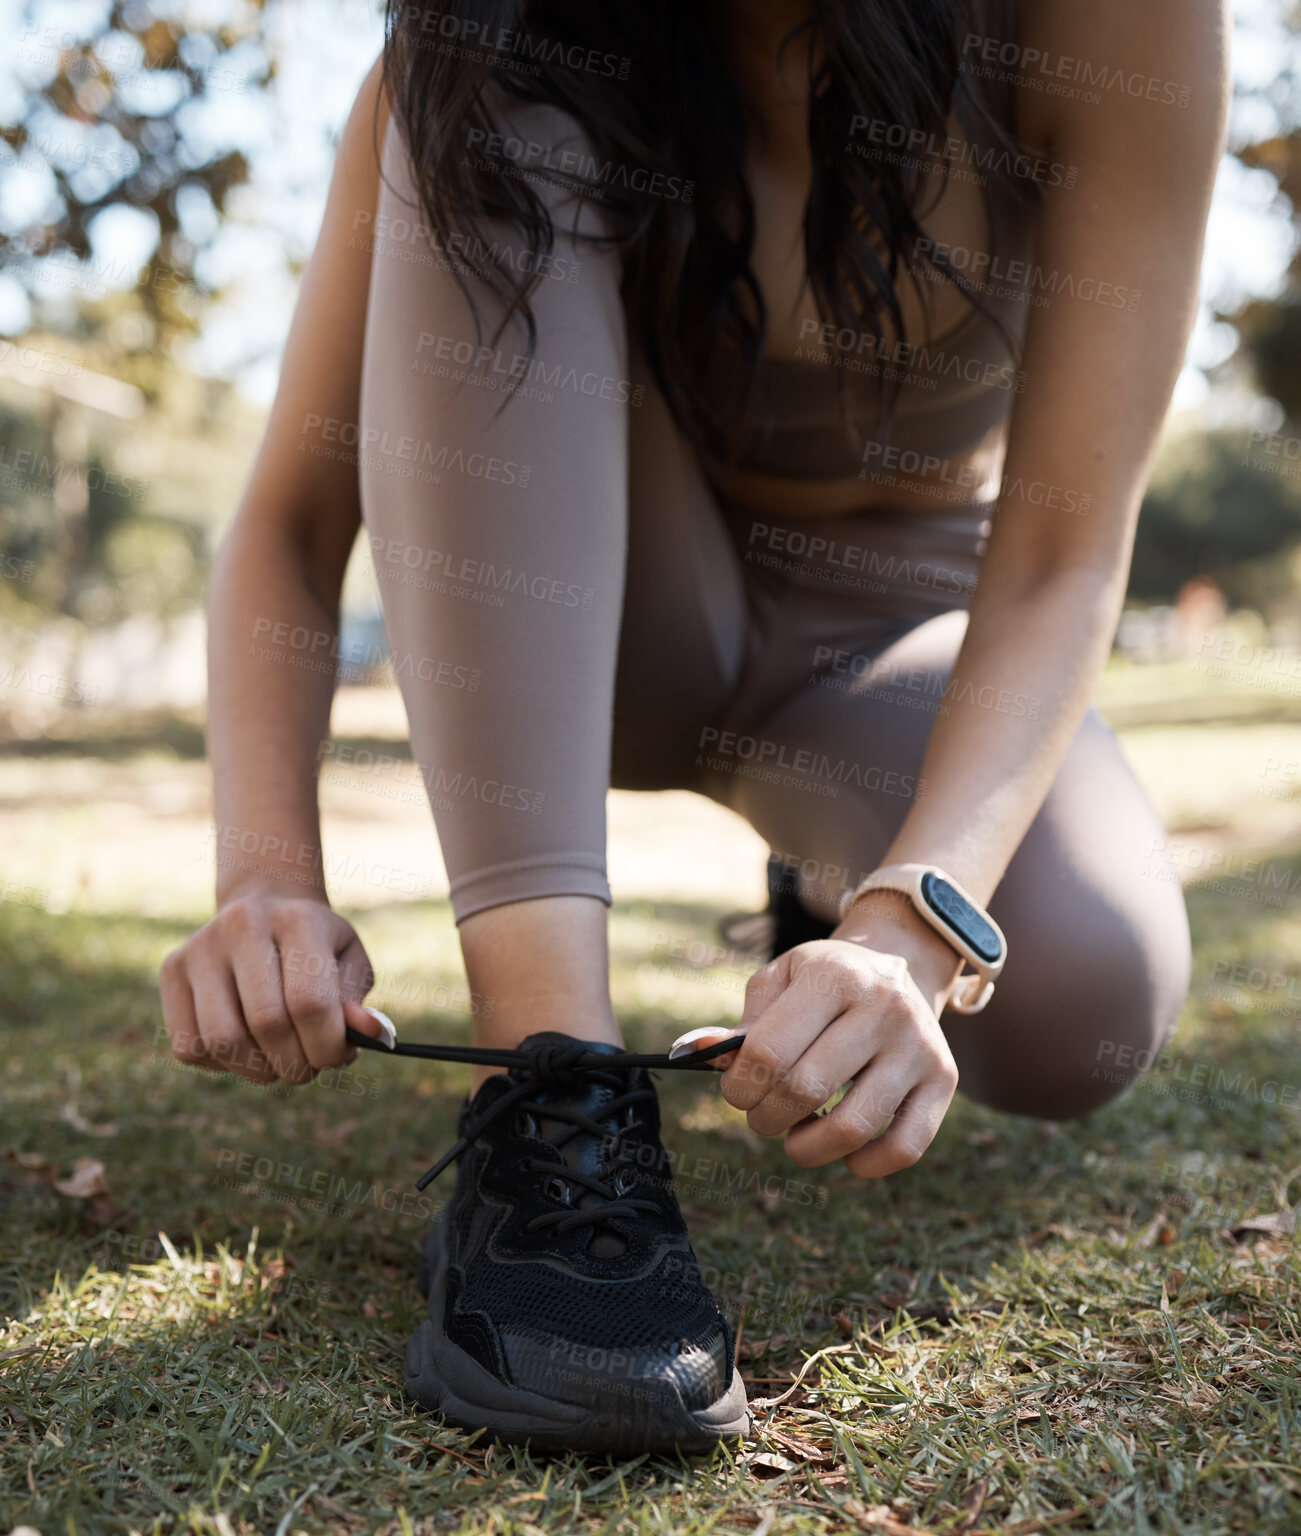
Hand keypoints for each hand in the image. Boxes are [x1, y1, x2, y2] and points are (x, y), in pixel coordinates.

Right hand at [159, 887, 388, 1085]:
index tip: (338, 1056)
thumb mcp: (350, 962)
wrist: (265, 905)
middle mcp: (242, 926)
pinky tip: (245, 1045)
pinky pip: (190, 1046)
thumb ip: (358, 1002)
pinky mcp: (171, 971)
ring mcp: (199, 948)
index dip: (328, 1047)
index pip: (310, 1003)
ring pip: (222, 1041)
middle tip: (310, 1064)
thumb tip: (370, 1036)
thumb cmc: (316, 946)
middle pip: (267, 1025)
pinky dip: (223, 1064)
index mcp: (297, 919)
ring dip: (259, 1070)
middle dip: (297, 1063)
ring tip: (279, 1061)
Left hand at [720, 896, 961, 1177]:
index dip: (738, 1086)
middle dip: (766, 1118)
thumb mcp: (780, 982)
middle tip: (761, 1116)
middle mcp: (883, 1007)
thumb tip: (693, 1052)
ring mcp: (919, 1046)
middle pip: (805, 1090)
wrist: (901, 966)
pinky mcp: (944, 1081)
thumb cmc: (823, 982)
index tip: (735, 1091)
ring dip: (807, 1148)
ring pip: (854, 1127)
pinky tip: (844, 1151)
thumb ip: (742, 1023)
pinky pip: (905, 1147)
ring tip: (796, 1137)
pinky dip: (865, 1165)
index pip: (768, 1052)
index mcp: (834, 976)